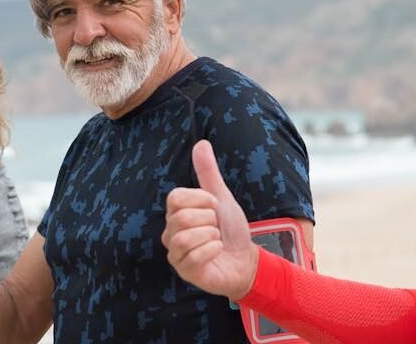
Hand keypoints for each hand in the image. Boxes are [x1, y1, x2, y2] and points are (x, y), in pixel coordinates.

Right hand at [162, 140, 258, 300]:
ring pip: (185, 237)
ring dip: (211, 236)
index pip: (175, 197)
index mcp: (176, 214)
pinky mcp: (184, 271)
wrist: (245, 259)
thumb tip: (201, 143)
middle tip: (217, 227)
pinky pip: (195, 256)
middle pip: (182, 217)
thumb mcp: (221, 197)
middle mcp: (170, 233)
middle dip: (209, 220)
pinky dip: (213, 250)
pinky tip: (218, 251)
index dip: (201, 199)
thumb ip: (208, 173)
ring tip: (217, 239)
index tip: (214, 206)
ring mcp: (175, 254)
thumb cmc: (231, 230)